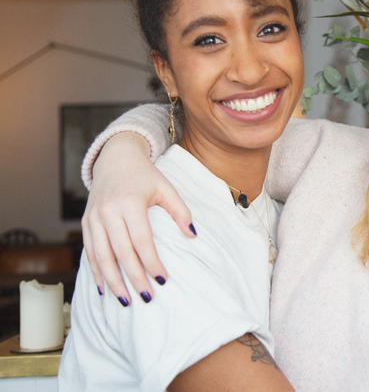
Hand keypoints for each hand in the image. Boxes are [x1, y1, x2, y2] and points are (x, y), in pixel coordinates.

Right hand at [82, 132, 193, 304]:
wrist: (115, 158)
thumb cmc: (145, 176)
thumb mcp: (166, 187)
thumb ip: (180, 210)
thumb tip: (193, 235)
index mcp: (130, 202)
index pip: (142, 240)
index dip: (151, 262)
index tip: (163, 279)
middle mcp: (108, 211)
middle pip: (120, 252)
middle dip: (134, 277)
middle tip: (147, 297)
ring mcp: (93, 218)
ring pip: (101, 256)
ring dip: (113, 281)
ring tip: (125, 300)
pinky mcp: (85, 223)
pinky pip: (89, 252)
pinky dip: (95, 271)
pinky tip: (104, 288)